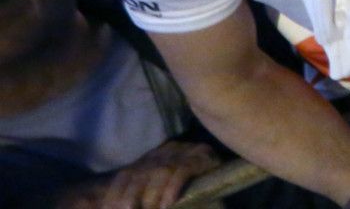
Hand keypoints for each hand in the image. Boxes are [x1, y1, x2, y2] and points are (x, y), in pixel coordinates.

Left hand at [68, 140, 219, 208]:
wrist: (229, 180)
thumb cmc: (192, 193)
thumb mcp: (160, 194)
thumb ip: (146, 198)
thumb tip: (117, 207)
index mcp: (151, 160)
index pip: (125, 175)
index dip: (114, 194)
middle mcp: (165, 152)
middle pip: (139, 173)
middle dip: (129, 198)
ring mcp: (185, 152)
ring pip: (160, 172)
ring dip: (151, 196)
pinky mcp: (203, 157)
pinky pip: (182, 171)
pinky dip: (172, 189)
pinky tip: (168, 204)